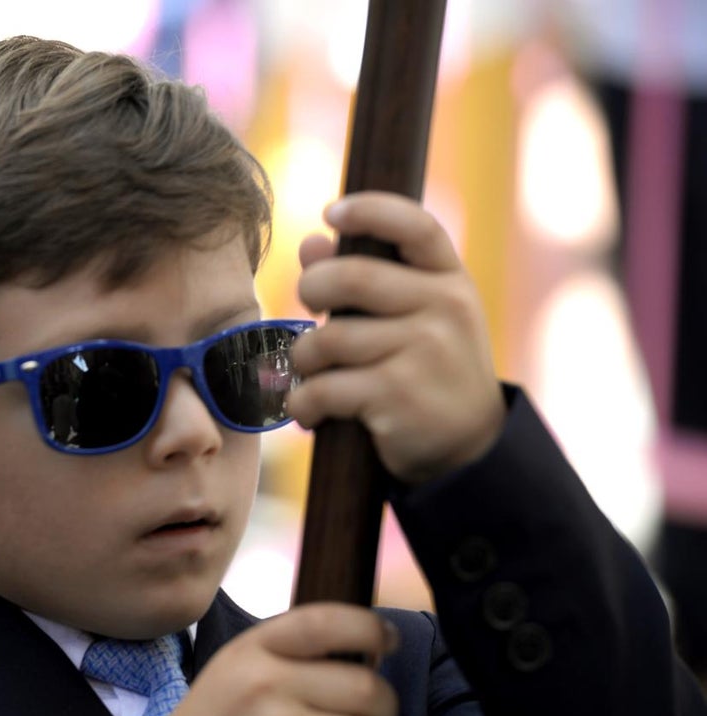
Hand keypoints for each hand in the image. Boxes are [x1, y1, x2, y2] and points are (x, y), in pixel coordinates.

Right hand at [161, 603, 398, 715]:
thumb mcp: (238, 668)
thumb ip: (290, 651)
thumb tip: (369, 646)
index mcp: (252, 651)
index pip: (327, 622)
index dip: (370, 627)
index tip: (388, 639)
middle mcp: (267, 688)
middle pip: (365, 687)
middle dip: (384, 705)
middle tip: (375, 712)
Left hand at [285, 191, 504, 484]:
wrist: (468, 447)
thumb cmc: (428, 368)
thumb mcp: (414, 317)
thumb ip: (365, 278)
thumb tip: (311, 242)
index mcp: (450, 279)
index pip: (415, 226)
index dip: (370, 210)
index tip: (331, 212)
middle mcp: (444, 309)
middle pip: (350, 278)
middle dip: (311, 290)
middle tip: (308, 310)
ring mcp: (424, 352)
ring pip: (327, 339)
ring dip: (303, 359)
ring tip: (310, 373)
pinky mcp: (398, 397)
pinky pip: (324, 389)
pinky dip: (303, 403)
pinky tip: (309, 410)